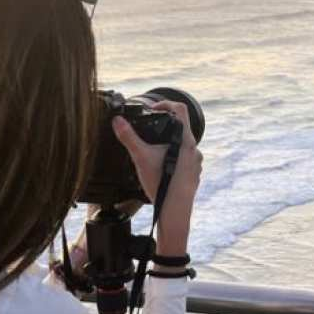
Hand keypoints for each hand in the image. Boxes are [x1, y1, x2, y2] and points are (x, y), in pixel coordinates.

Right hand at [111, 100, 201, 255]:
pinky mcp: (195, 173)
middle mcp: (194, 148)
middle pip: (181, 127)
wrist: (174, 210)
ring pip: (183, 145)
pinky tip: (162, 167)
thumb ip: (128, 137)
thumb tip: (117, 121)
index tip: (153, 108)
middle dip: (164, 127)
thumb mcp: (140, 156)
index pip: (180, 109)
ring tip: (153, 152)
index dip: (165, 103)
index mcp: (184, 139)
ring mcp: (197, 162)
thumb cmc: (161, 183)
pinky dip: (174, 158)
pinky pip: (185, 160)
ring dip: (169, 144)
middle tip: (149, 131)